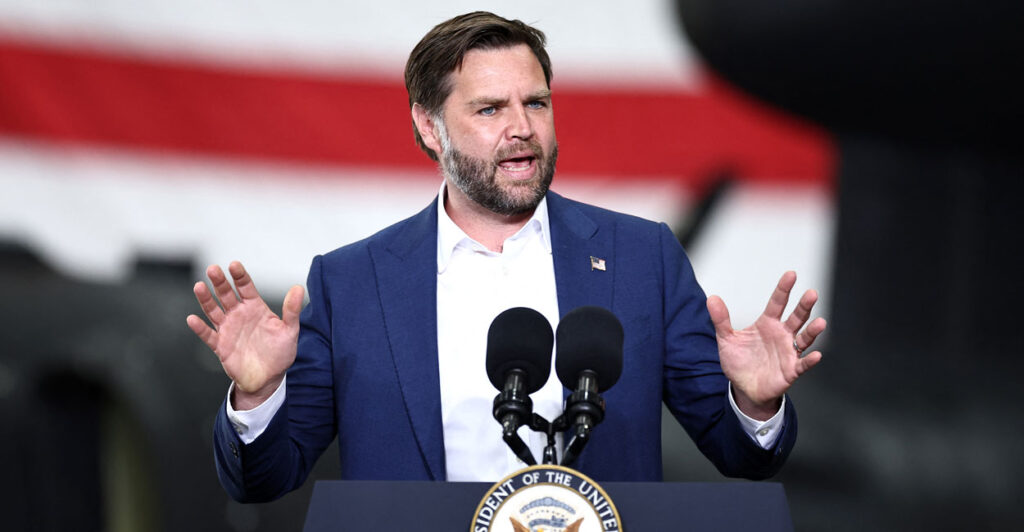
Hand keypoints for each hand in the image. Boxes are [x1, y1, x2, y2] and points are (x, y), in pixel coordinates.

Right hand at [186, 261, 304, 409]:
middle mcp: (239, 315)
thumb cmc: (280, 353)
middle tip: (213, 269)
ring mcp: (228, 329)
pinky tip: (193, 319)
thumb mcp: (289, 330)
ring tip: (199, 287)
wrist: (269, 378)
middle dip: (219, 282)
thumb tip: (298, 288)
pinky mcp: (221, 346)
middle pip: (226, 295)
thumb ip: (292, 310)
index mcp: (255, 308)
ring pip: (214, 311)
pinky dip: (200, 328)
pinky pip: (208, 335)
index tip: (234, 265)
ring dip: (206, 300)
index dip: (239, 276)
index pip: (245, 287)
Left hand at [707, 271, 824, 419]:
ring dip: (813, 331)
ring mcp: (788, 352)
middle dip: (804, 306)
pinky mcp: (791, 370)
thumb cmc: (739, 362)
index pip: (777, 303)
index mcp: (767, 324)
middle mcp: (782, 335)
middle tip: (811, 294)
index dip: (783, 289)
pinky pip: (803, 364)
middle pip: (796, 317)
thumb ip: (721, 320)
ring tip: (820, 322)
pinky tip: (815, 355)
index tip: (791, 274)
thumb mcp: (726, 339)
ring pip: (804, 338)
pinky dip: (809, 360)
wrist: (744, 388)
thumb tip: (712, 299)